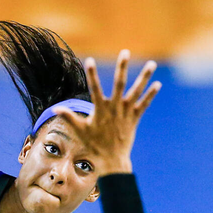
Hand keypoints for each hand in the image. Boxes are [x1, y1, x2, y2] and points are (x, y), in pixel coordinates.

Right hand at [52, 50, 159, 174]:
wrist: (112, 160)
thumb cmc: (94, 145)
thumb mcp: (81, 130)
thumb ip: (70, 117)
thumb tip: (55, 108)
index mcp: (100, 109)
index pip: (95, 88)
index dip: (91, 74)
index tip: (89, 60)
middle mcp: (115, 108)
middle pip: (119, 83)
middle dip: (122, 67)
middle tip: (125, 52)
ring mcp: (126, 112)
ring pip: (136, 91)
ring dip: (144, 77)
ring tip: (152, 64)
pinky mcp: (135, 118)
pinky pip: (144, 104)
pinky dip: (151, 94)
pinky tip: (157, 84)